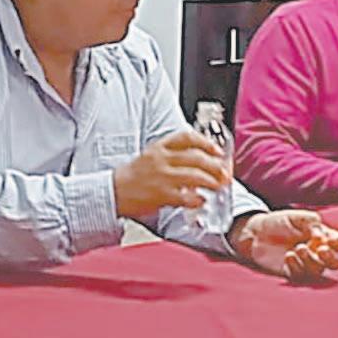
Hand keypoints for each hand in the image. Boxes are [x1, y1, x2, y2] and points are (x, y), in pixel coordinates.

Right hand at [113, 130, 229, 219]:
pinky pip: (185, 196)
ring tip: (218, 186)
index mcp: (159, 147)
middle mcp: (161, 159)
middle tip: (225, 173)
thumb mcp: (151, 156)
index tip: (217, 150)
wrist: (113, 191)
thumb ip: (173, 155)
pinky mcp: (160, 195)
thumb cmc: (134, 176)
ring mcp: (161, 177)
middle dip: (215, 166)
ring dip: (211, 182)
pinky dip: (197, 199)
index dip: (206, 142)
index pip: (187, 137)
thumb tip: (200, 162)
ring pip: (195, 176)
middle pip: (196, 157)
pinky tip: (201, 200)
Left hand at [229, 211, 337, 281]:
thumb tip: (322, 236)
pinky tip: (288, 256)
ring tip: (298, 248)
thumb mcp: (296, 216)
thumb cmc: (279, 222)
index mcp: (322, 236)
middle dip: (331, 258)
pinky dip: (296, 266)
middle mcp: (317, 252)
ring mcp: (305, 263)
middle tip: (322, 250)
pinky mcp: (292, 272)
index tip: (331, 240)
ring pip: (318, 270)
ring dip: (311, 260)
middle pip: (335, 262)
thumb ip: (311, 222)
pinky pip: (300, 275)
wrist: (256, 232)